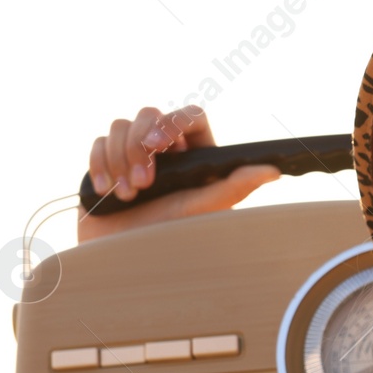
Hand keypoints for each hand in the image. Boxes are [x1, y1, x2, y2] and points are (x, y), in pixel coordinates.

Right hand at [77, 105, 279, 242]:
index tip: (161, 144)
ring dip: (120, 159)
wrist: (122, 258)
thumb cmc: (169, 236)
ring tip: (129, 195)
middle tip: (145, 184)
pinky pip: (99, 142)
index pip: (190, 115)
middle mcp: (165, 149)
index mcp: (194, 153)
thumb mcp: (204, 209)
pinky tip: (105, 191)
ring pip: (122, 125)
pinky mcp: (106, 160)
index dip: (175, 120)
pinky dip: (99, 164)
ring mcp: (133, 152)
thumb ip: (235, 186)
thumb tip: (273, 171)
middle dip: (141, 147)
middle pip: (152, 114)